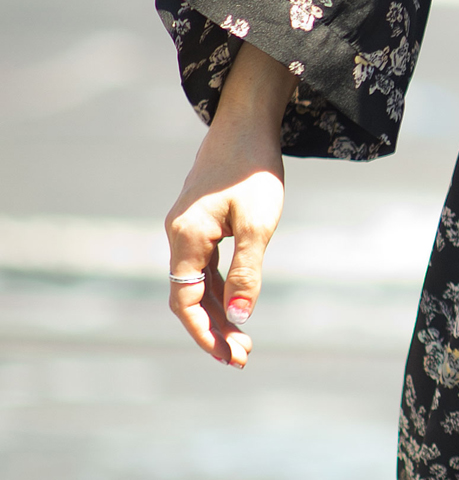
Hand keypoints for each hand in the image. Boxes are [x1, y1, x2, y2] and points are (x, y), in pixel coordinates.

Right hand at [163, 42, 295, 368]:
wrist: (247, 122)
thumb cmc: (254, 169)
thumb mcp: (258, 223)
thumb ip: (247, 270)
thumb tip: (240, 315)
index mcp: (186, 238)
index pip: (185, 300)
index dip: (205, 332)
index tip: (229, 356)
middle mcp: (178, 236)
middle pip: (188, 296)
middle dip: (213, 329)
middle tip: (242, 357)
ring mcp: (187, 230)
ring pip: (195, 284)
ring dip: (216, 312)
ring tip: (243, 341)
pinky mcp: (199, 223)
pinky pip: (203, 267)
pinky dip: (218, 290)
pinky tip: (235, 305)